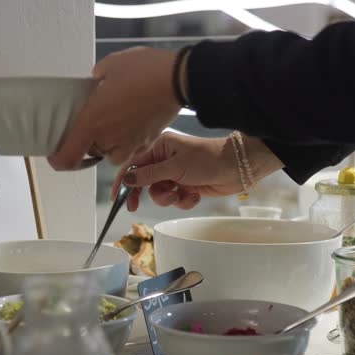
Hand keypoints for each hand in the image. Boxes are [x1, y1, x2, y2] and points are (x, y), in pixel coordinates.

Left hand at [48, 47, 182, 169]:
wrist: (179, 79)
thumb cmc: (144, 70)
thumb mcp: (108, 66)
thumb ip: (95, 80)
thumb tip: (96, 84)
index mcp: (93, 123)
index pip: (66, 158)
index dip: (57, 159)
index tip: (54, 152)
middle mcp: (110, 139)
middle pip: (90, 151)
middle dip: (90, 138)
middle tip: (96, 116)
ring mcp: (130, 144)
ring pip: (110, 152)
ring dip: (109, 141)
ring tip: (116, 116)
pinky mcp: (147, 143)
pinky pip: (130, 148)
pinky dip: (128, 138)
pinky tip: (133, 116)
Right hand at [111, 132, 284, 210]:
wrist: (238, 167)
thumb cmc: (207, 159)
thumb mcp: (174, 167)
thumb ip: (148, 175)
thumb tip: (125, 179)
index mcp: (159, 147)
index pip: (133, 165)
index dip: (123, 181)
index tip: (116, 197)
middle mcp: (165, 159)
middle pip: (144, 181)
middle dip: (145, 194)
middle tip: (135, 207)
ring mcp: (176, 173)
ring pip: (159, 193)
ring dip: (168, 198)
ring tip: (180, 195)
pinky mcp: (187, 185)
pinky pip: (175, 199)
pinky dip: (183, 200)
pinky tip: (194, 195)